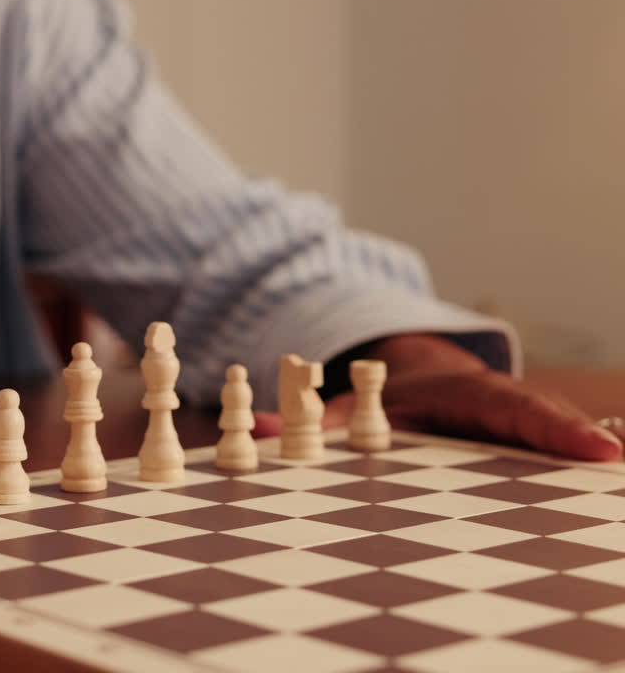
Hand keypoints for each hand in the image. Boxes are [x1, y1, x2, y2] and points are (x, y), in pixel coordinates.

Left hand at [254, 334, 622, 461]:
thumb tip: (264, 432)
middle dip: (580, 438)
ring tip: (618, 472)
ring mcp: (512, 419)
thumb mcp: (347, 405)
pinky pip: (546, 447)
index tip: (589, 447)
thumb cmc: (384, 394)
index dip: (546, 425)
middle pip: (544, 420)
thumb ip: (308, 419)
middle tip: (617, 461)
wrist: (413, 374)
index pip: (508, 405)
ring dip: (583, 451)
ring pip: (551, 433)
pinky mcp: (518, 438)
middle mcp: (497, 402)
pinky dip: (572, 459)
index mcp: (461, 390)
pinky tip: (606, 480)